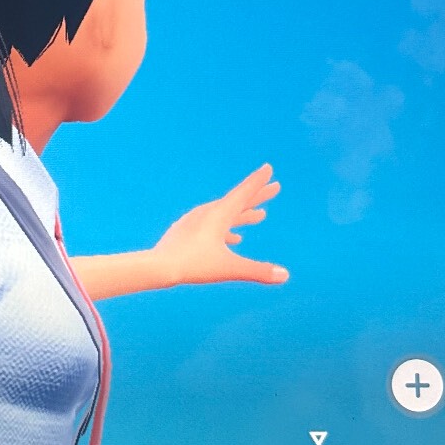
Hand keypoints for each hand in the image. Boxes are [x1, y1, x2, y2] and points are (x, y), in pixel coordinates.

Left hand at [149, 164, 286, 286]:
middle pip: (238, 201)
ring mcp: (196, 222)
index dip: (258, 182)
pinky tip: (234, 239)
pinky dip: (227, 229)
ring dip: (243, 214)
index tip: (268, 168)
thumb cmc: (193, 265)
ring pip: (226, 214)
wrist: (158, 267)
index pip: (243, 194)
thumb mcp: (229, 268)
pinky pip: (212, 226)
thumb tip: (285, 275)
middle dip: (258, 196)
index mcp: (219, 215)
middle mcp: (208, 213)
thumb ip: (257, 271)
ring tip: (259, 216)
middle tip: (275, 188)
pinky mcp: (188, 232)